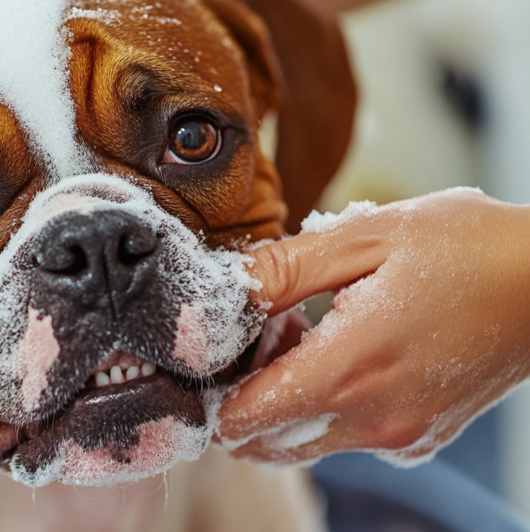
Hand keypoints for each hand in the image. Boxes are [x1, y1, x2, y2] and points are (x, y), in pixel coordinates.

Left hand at [215, 189, 529, 465]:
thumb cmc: (464, 247)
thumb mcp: (364, 237)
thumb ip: (281, 272)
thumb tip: (217, 299)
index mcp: (351, 369)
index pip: (243, 419)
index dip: (215, 389)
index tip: (219, 348)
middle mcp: (372, 419)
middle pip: (263, 441)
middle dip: (244, 396)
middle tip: (264, 334)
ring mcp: (398, 435)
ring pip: (301, 441)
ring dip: (284, 400)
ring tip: (307, 332)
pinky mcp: (418, 439)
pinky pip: (345, 436)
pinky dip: (326, 405)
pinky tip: (347, 348)